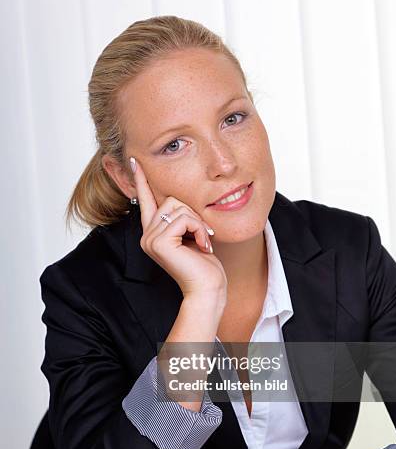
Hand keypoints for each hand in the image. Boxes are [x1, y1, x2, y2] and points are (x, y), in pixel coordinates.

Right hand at [130, 157, 226, 299]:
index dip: (141, 180)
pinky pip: (183, 218)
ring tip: (202, 242)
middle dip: (193, 214)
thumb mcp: (193, 234)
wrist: (208, 288)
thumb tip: (181, 198)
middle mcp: (148, 235)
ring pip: (178, 206)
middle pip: (170, 199)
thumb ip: (183, 217)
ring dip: (198, 222)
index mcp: (154, 233)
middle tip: (203, 236)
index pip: (145, 200)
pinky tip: (202, 246)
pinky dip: (198, 229)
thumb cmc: (205, 265)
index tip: (135, 160)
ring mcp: (150, 239)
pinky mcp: (159, 242)